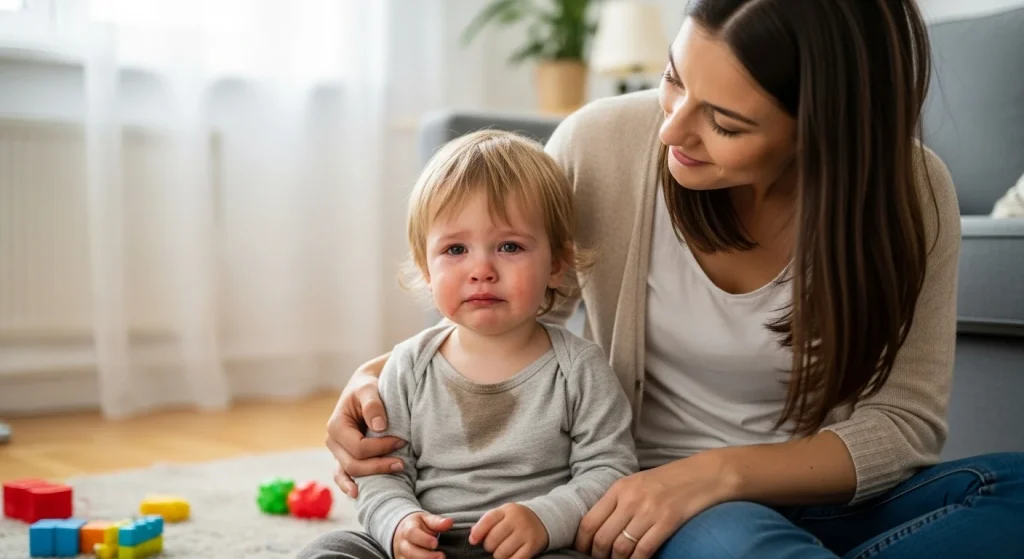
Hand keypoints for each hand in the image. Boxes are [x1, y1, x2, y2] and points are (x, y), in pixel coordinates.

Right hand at [326, 366, 406, 497]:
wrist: (364, 389)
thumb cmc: (367, 387)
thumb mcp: (369, 388)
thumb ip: (373, 404)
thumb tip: (379, 426)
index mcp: (336, 426)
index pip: (358, 447)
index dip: (381, 447)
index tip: (402, 440)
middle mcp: (333, 443)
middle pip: (354, 464)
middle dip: (379, 466)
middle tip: (403, 462)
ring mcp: (338, 453)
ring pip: (349, 473)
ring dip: (371, 477)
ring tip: (393, 477)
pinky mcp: (345, 458)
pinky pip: (344, 476)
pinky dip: (350, 485)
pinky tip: (359, 494)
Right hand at [393, 512, 453, 558]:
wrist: (403, 533)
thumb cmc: (417, 526)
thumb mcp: (425, 519)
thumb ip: (436, 522)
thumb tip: (449, 522)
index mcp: (407, 529)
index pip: (412, 533)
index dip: (424, 539)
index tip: (435, 543)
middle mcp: (403, 543)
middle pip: (410, 552)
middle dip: (426, 556)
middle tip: (441, 556)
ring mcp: (402, 555)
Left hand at [469, 503, 548, 558]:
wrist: (543, 519)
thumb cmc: (517, 519)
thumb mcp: (504, 513)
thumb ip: (487, 522)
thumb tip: (473, 536)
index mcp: (507, 510)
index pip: (488, 520)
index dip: (478, 532)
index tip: (473, 541)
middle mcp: (517, 520)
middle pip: (493, 539)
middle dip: (489, 546)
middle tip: (494, 545)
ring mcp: (526, 533)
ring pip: (502, 552)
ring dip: (499, 555)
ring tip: (503, 550)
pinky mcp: (532, 546)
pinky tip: (510, 557)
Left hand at [575, 452, 738, 558]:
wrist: (705, 474)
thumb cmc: (669, 480)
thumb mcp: (637, 482)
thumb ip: (618, 501)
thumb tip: (599, 525)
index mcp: (619, 488)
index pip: (589, 521)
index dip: (582, 542)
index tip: (584, 551)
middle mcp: (631, 499)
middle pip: (602, 538)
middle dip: (598, 556)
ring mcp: (649, 510)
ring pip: (621, 547)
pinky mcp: (668, 521)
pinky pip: (644, 550)